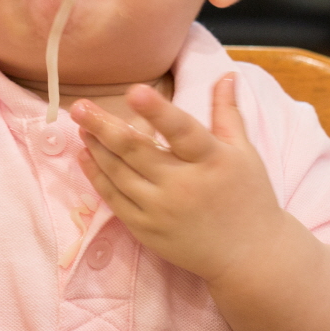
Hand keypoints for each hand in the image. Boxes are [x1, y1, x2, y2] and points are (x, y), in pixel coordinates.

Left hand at [72, 73, 285, 282]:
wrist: (249, 256)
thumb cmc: (249, 197)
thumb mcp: (245, 152)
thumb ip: (227, 112)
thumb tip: (225, 74)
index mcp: (212, 160)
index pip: (182, 131)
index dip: (158, 112)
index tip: (134, 91)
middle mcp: (184, 186)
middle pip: (137, 151)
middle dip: (104, 126)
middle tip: (79, 105)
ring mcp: (162, 210)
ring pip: (119, 173)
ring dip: (96, 147)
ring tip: (80, 123)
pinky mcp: (146, 229)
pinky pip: (114, 199)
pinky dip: (97, 176)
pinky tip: (85, 155)